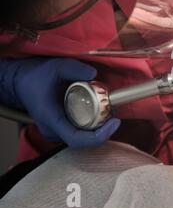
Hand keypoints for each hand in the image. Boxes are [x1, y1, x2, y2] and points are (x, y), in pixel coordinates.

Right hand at [2, 58, 119, 147]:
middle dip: (104, 130)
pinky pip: (80, 133)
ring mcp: (56, 132)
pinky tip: (101, 113)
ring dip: (100, 128)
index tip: (114, 123)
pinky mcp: (61, 129)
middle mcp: (53, 131)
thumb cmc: (37, 76)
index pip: (76, 140)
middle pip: (84, 140)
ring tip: (110, 112)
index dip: (99, 136)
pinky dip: (93, 125)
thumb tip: (93, 74)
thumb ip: (75, 68)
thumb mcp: (56, 67)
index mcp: (51, 119)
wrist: (22, 82)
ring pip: (83, 138)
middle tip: (115, 114)